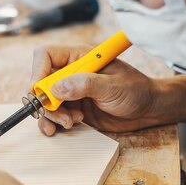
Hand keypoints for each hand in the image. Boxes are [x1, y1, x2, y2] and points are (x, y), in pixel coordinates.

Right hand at [31, 45, 161, 134]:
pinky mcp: (73, 108)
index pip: (46, 56)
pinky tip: (62, 128)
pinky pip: (53, 115)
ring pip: (44, 101)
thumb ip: (85, 85)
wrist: (148, 109)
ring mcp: (70, 91)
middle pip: (41, 82)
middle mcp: (71, 72)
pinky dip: (52, 123)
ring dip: (51, 115)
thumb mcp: (113, 86)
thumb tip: (57, 88)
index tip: (39, 91)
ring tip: (70, 122)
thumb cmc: (136, 90)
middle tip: (60, 114)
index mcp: (79, 57)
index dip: (38, 71)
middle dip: (45, 100)